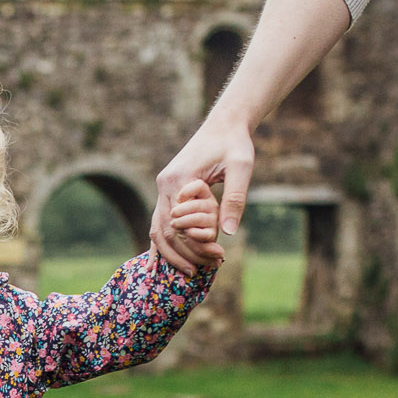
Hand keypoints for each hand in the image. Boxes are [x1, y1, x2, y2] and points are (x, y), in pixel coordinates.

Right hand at [154, 114, 254, 274]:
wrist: (225, 124)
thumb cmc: (235, 143)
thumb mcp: (241, 167)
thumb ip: (234, 198)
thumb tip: (229, 232)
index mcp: (178, 179)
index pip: (177, 224)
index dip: (192, 246)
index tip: (215, 259)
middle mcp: (164, 184)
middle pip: (162, 230)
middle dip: (179, 255)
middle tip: (198, 273)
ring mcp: (163, 186)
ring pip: (157, 228)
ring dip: (170, 251)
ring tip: (188, 270)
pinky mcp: (168, 188)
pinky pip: (160, 220)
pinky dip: (163, 240)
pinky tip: (166, 259)